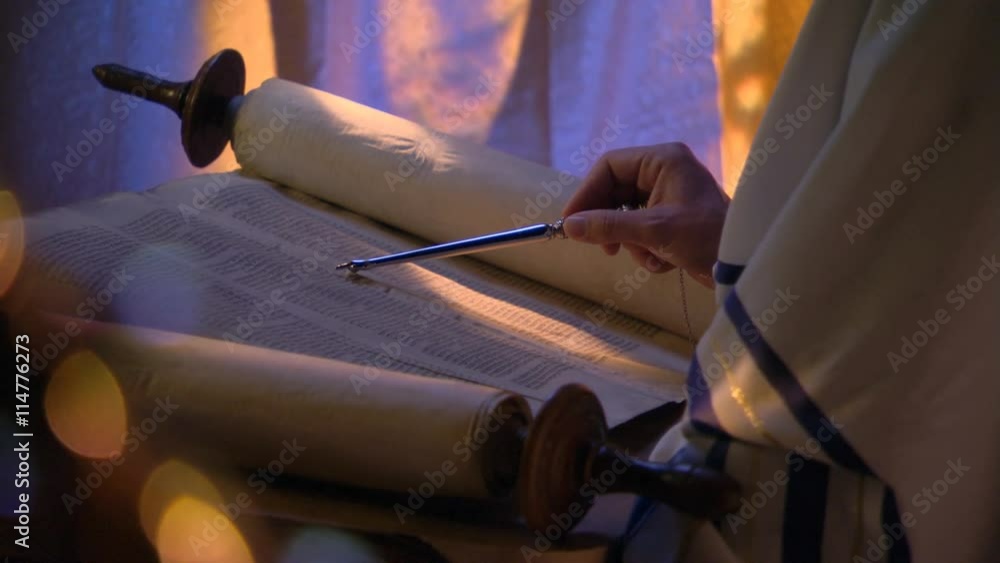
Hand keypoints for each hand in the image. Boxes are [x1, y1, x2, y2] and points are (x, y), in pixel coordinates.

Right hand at [561, 143, 728, 287]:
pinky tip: (664, 261)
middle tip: (606, 248)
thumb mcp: (653, 231)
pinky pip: (641, 230)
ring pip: (626, 215)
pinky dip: (646, 250)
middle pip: (615, 192)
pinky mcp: (672, 220)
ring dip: (632, 242)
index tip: (571, 222)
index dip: (587, 193)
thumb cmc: (706, 238)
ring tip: (649, 256)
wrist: (743, 266)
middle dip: (613, 224)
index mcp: (663, 160)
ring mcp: (668, 196)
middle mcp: (664, 172)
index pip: (609, 166)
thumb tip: (569, 226)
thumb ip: (609, 225)